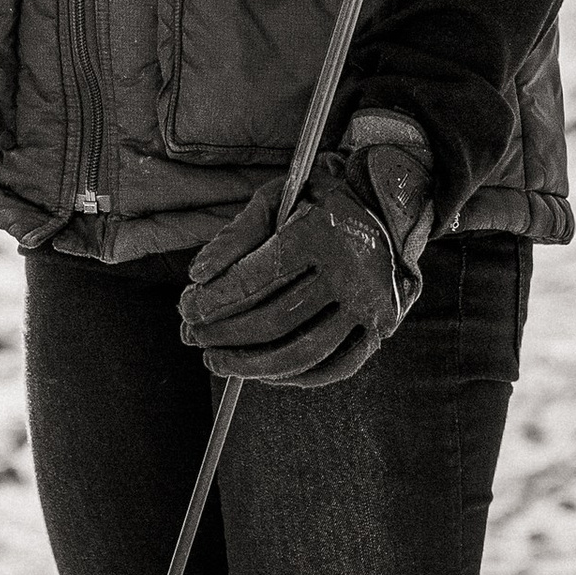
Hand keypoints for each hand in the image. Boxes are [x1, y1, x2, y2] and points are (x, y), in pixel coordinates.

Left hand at [179, 144, 431, 389]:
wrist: (389, 207)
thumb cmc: (321, 201)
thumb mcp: (278, 197)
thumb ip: (236, 235)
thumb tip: (198, 276)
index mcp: (319, 235)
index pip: (254, 279)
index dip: (214, 300)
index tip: (185, 309)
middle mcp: (348, 273)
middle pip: (273, 321)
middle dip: (223, 334)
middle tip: (192, 336)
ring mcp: (368, 305)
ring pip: (301, 353)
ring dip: (250, 365)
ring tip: (217, 361)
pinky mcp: (380, 329)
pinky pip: (333, 368)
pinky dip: (293, 377)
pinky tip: (262, 372)